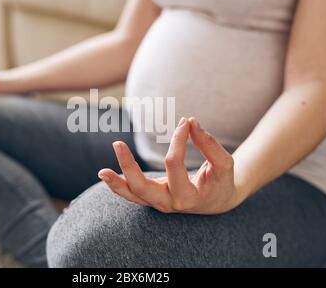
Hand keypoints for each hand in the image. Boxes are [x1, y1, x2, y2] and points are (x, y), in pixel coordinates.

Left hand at [98, 117, 245, 214]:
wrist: (218, 201)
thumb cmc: (221, 181)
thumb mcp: (224, 164)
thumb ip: (209, 144)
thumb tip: (191, 122)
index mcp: (189, 197)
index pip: (173, 165)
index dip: (178, 140)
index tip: (186, 122)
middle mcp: (170, 204)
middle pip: (142, 188)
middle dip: (128, 167)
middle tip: (117, 143)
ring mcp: (158, 203)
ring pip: (133, 195)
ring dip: (116, 183)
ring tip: (101, 171)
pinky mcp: (152, 198)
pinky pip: (132, 195)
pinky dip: (118, 186)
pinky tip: (106, 175)